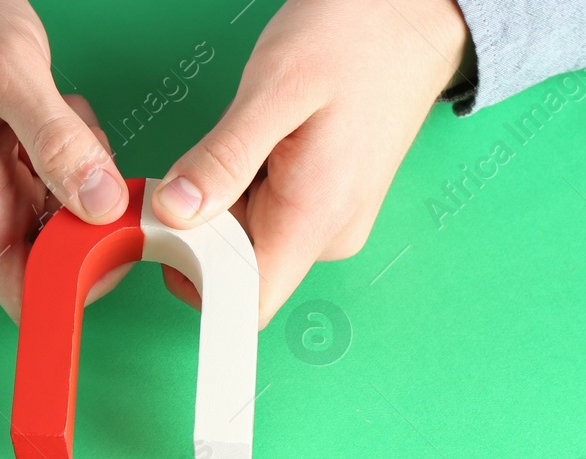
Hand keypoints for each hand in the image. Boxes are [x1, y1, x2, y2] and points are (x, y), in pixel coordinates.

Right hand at [0, 0, 130, 321]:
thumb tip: (100, 205)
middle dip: (91, 217)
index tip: (116, 235)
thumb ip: (57, 144)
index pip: (31, 299)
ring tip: (62, 119)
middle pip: (57, 261)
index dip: (81, 285)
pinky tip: (52, 116)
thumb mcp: (11, 74)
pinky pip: (53, 188)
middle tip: (91, 153)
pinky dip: (70, 158)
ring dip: (82, 179)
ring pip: (62, 221)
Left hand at [149, 0, 469, 327]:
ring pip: (249, 240)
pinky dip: (246, 188)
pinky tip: (261, 144)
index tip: (169, 230)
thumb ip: (224, 158)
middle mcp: (328, 234)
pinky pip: (269, 217)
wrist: (416, 14)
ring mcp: (331, 222)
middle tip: (200, 162)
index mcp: (316, 216)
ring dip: (225, 201)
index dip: (195, 280)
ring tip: (246, 139)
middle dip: (202, 227)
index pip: (246, 302)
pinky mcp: (328, 205)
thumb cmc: (356, 37)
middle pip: (238, 269)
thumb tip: (175, 212)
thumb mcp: (276, 88)